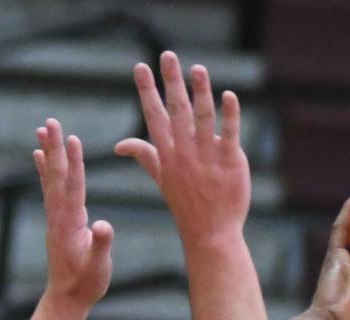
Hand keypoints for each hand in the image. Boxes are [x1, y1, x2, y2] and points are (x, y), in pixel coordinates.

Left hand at [34, 118, 113, 305]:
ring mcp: (55, 218)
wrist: (67, 298)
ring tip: (42, 130)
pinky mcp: (56, 221)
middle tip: (50, 121)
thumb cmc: (87, 284)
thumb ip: (102, 246)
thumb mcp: (100, 267)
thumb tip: (104, 226)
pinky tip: (40, 156)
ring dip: (47, 153)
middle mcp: (59, 217)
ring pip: (50, 179)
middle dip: (55, 148)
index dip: (74, 163)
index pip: (73, 187)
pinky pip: (49, 189)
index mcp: (71, 224)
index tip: (72, 138)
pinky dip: (44, 170)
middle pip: (57, 176)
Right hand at [116, 52, 248, 245]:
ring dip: (200, 92)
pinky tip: (229, 95)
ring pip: (203, 119)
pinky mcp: (231, 163)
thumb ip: (144, 155)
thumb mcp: (161, 178)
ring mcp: (208, 158)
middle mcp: (185, 153)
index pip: (155, 117)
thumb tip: (119, 146)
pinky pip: (230, 135)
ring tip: (197, 68)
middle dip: (172, 82)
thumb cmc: (186, 205)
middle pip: (177, 111)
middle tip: (167, 55)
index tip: (140, 67)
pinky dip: (230, 115)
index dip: (147, 91)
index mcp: (168, 155)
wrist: (211, 234)